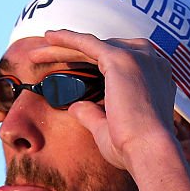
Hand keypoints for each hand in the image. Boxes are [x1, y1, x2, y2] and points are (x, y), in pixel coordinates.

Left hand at [28, 29, 177, 169]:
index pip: (115, 64)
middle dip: (71, 54)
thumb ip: (93, 114)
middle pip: (102, 51)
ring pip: (91, 46)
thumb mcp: (110, 127)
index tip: (67, 71)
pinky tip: (49, 37)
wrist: (149, 152)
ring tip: (35, 53)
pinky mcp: (120, 58)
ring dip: (62, 47)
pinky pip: (87, 43)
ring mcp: (137, 57)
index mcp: (154, 77)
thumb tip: (75, 107)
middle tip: (42, 58)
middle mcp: (150, 62)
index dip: (88, 65)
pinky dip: (67, 38)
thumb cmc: (134, 148)